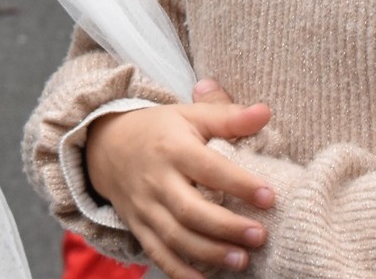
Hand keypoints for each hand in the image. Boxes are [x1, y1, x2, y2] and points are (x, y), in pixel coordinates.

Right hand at [86, 99, 273, 278]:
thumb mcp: (191, 115)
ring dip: (210, 253)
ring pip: (176, 236)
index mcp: (173, 148)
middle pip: (191, 209)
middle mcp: (157, 180)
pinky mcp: (138, 226)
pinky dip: (179, 271)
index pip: (208, 168)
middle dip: (226, 227)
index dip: (239, 183)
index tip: (269, 196)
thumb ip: (228, 116)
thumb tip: (265, 112)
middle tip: (260, 236)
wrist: (106, 144)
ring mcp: (145, 206)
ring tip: (242, 261)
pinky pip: (157, 253)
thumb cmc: (159, 130)